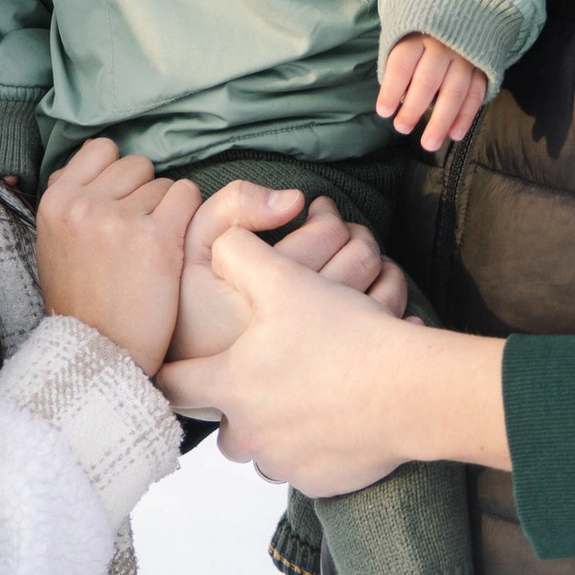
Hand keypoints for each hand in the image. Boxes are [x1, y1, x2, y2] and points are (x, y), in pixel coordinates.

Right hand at [34, 139, 199, 377]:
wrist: (99, 353)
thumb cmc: (83, 302)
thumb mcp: (55, 244)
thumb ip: (72, 200)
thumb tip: (94, 156)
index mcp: (55, 202)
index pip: (101, 149)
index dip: (118, 173)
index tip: (122, 203)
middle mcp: (83, 205)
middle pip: (137, 165)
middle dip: (144, 193)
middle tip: (138, 235)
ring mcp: (119, 220)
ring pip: (164, 184)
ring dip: (167, 211)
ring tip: (151, 251)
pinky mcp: (156, 239)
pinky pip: (188, 197)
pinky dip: (190, 218)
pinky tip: (175, 248)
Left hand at [154, 226, 509, 496]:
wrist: (410, 392)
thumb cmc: (344, 336)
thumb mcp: (286, 279)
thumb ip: (240, 253)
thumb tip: (220, 244)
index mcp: (231, 385)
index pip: (173, 385)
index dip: (168, 374)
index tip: (169, 371)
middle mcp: (248, 433)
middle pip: (220, 428)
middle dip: (231, 408)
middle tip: (258, 382)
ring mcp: (284, 462)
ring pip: (261, 451)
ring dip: (270, 430)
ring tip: (299, 399)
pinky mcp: (319, 482)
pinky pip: (301, 468)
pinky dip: (310, 449)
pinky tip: (333, 420)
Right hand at [171, 176, 407, 365]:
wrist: (187, 374)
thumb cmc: (188, 306)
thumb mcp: (191, 245)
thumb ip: (233, 207)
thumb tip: (294, 200)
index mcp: (265, 289)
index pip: (324, 234)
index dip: (326, 214)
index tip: (319, 211)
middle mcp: (299, 325)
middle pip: (359, 258)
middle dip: (356, 233)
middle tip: (342, 230)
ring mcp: (322, 352)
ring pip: (379, 289)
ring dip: (375, 261)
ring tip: (354, 255)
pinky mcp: (338, 372)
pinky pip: (384, 320)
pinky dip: (387, 295)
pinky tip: (369, 291)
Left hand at [377, 34, 489, 154]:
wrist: (464, 12)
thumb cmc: (423, 33)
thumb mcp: (405, 37)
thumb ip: (401, 66)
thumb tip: (394, 101)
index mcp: (417, 36)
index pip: (402, 65)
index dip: (392, 90)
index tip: (384, 112)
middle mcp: (442, 45)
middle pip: (427, 81)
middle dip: (414, 109)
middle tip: (402, 128)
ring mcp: (465, 56)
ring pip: (454, 92)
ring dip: (441, 121)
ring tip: (429, 143)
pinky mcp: (483, 66)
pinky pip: (476, 94)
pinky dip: (466, 116)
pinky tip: (455, 135)